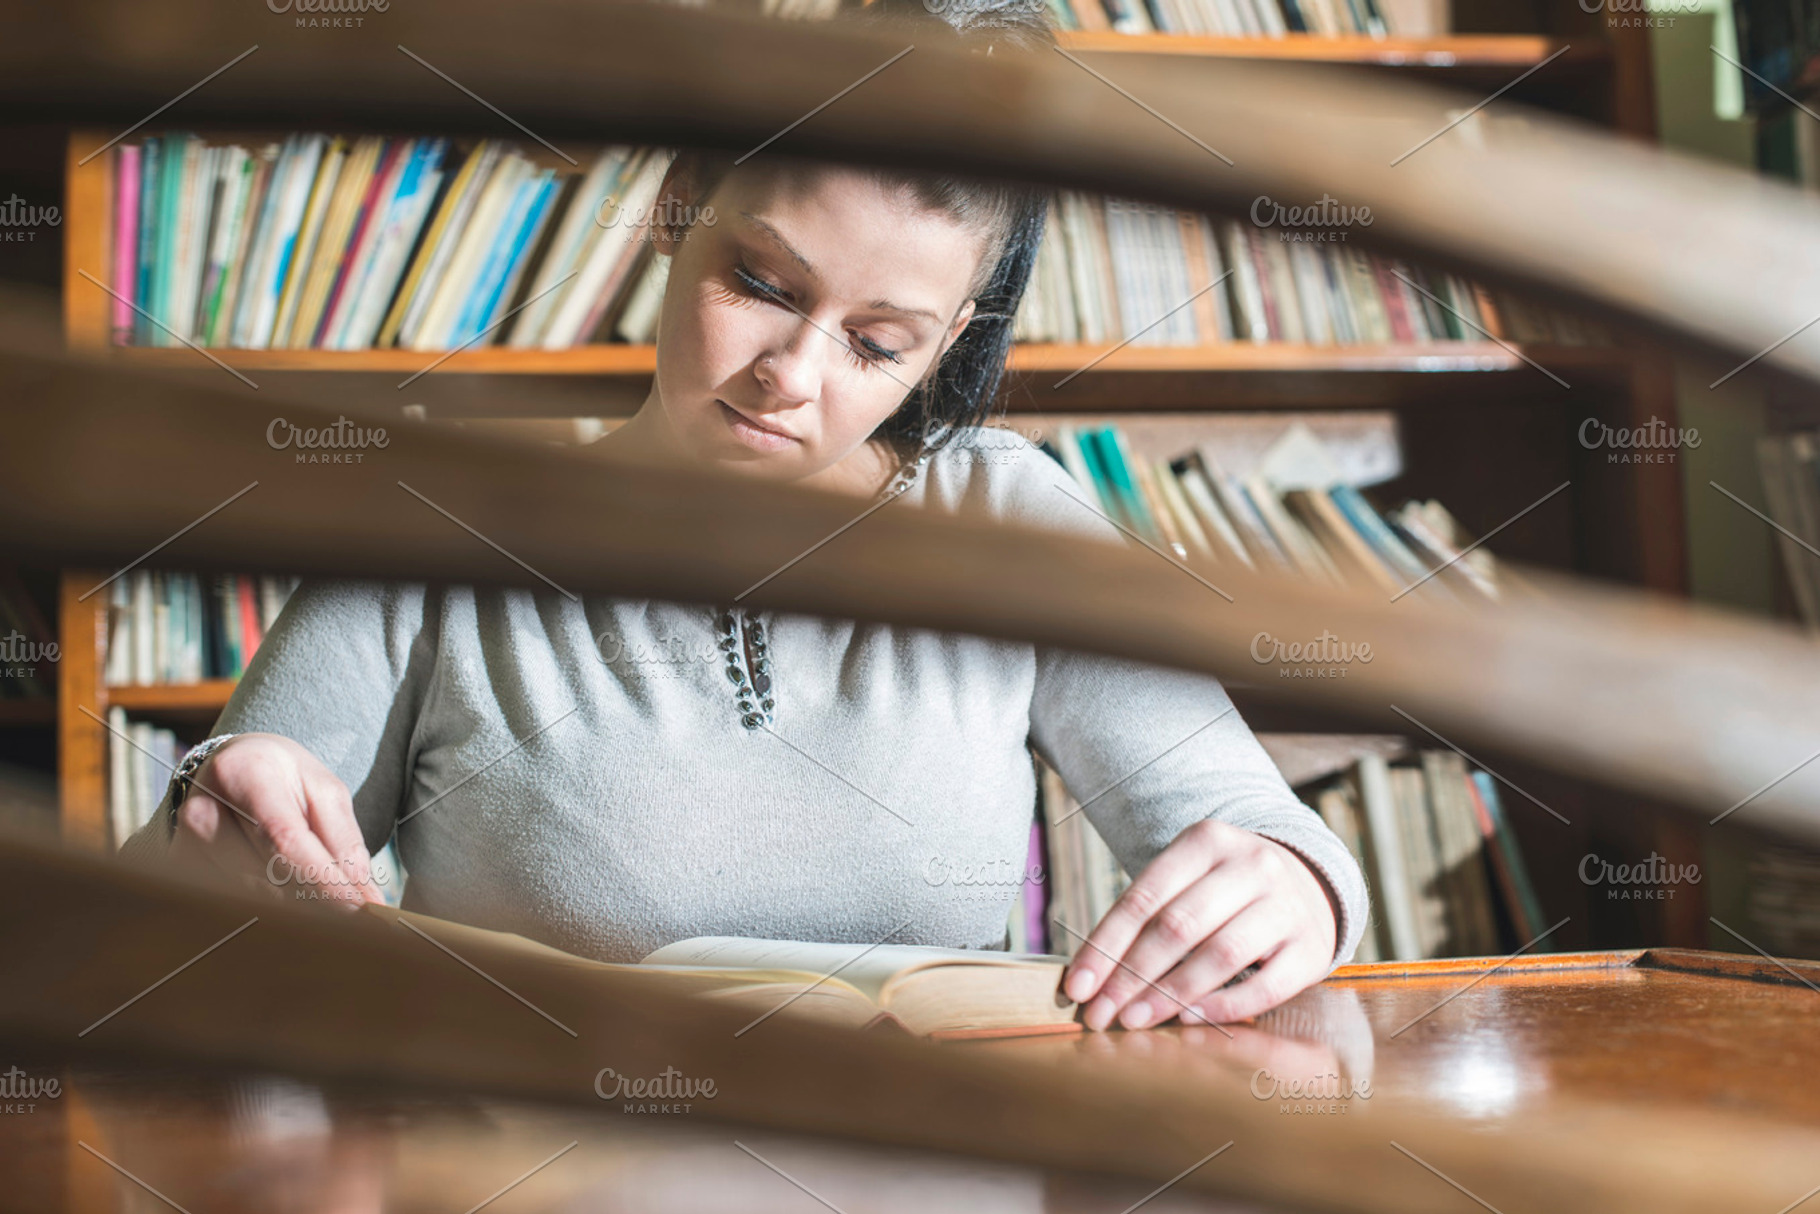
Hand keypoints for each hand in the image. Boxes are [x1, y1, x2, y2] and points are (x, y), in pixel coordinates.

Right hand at [168, 733, 381, 907]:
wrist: (232, 766)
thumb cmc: (284, 779)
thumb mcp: (325, 794)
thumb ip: (346, 845)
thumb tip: (367, 902)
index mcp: (244, 774)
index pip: (284, 840)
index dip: (322, 882)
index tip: (357, 912)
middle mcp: (203, 809)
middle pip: (262, 876)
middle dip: (313, 903)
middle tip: (352, 920)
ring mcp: (182, 842)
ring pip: (245, 897)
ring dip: (290, 910)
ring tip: (322, 906)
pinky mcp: (179, 869)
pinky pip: (227, 904)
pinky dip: (263, 909)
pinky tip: (286, 902)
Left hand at [1061, 819, 1338, 1029]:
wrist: (1309, 885)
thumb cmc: (1225, 893)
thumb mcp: (1187, 881)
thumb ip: (1146, 919)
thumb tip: (1090, 980)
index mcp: (1207, 840)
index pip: (1143, 898)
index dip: (1105, 946)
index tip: (1077, 988)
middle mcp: (1251, 865)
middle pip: (1178, 926)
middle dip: (1131, 976)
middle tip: (1101, 1013)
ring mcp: (1287, 905)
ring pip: (1221, 953)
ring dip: (1170, 993)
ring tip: (1136, 1019)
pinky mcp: (1311, 947)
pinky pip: (1266, 985)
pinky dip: (1223, 1006)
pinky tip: (1189, 1020)